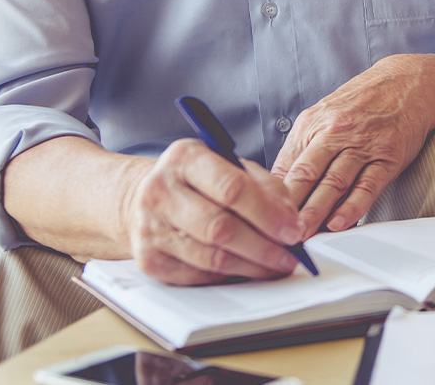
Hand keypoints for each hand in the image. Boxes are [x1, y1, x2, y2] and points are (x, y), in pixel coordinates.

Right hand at [124, 138, 302, 284]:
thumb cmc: (195, 179)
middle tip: (290, 255)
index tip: (293, 229)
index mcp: (185, 157)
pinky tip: (247, 271)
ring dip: (251, 266)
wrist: (141, 197)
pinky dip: (228, 276)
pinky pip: (197, 276)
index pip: (232, 188)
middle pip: (221, 227)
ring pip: (210, 257)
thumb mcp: (229, 164)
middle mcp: (161, 190)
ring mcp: (150, 227)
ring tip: (276, 266)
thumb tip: (290, 218)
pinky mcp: (148, 260)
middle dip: (264, 245)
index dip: (268, 213)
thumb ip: (263, 185)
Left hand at [271, 55, 434, 236]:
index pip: (285, 165)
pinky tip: (340, 222)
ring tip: (303, 235)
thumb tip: (278, 184)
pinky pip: (367, 185)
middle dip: (289, 207)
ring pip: (334, 183)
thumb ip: (302, 147)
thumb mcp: (324, 114)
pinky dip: (352, 206)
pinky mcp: (388, 156)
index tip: (264, 217)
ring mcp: (363, 144)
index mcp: (313, 123)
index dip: (272, 194)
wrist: (408, 82)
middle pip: (306, 174)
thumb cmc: (363, 102)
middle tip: (277, 233)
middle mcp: (336, 131)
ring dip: (316, 212)